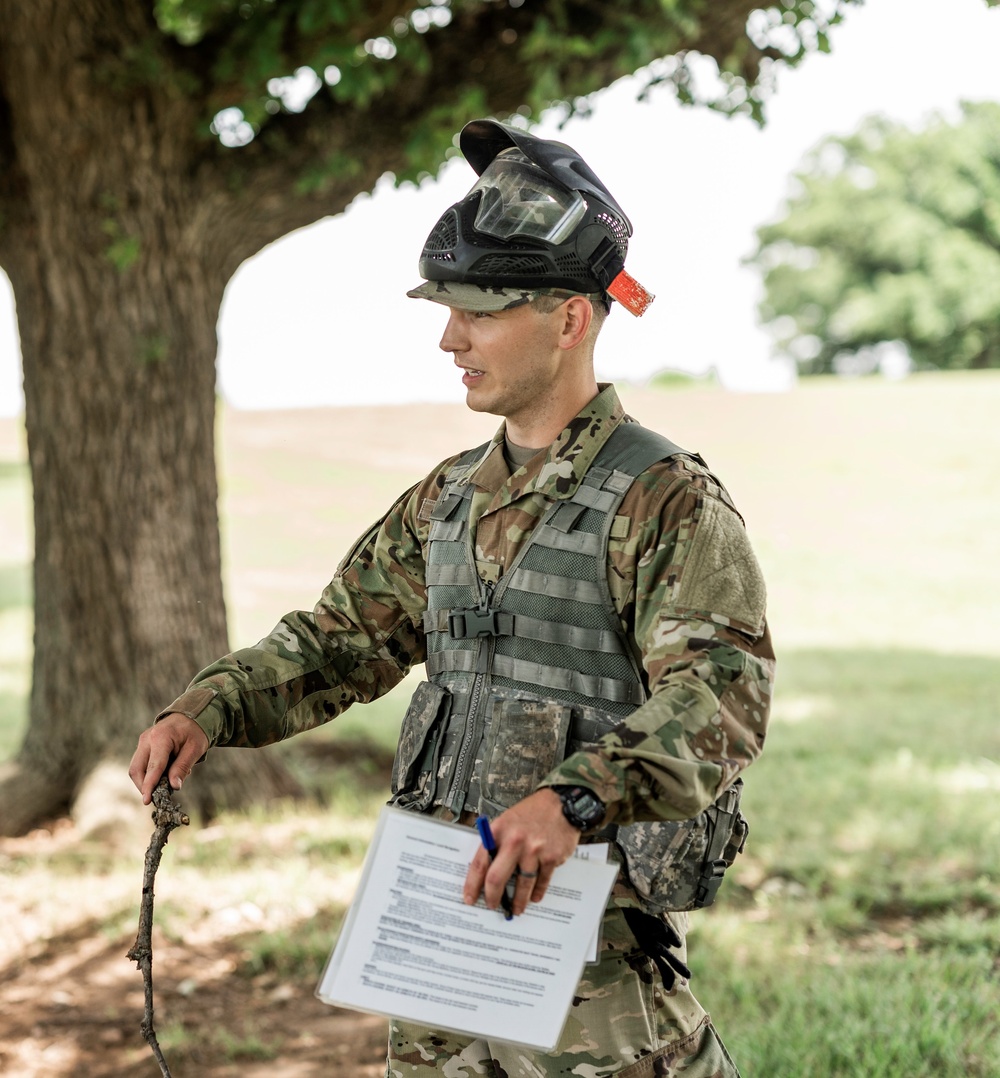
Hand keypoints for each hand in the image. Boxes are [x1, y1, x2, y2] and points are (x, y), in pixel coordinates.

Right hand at [128, 713, 209, 804]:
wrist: (190, 716)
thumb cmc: (195, 732)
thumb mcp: (195, 749)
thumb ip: (183, 766)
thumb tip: (174, 786)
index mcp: (161, 738)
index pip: (153, 766)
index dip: (149, 785)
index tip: (147, 801)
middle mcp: (147, 739)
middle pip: (137, 769)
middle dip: (143, 786)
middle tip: (155, 798)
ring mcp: (142, 741)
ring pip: (136, 768)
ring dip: (145, 781)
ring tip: (164, 784)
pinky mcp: (142, 745)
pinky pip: (141, 764)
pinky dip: (149, 774)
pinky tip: (164, 774)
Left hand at [463, 789, 579, 916]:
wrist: (562, 804)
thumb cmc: (531, 812)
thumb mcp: (506, 820)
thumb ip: (496, 843)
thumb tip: (487, 870)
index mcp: (498, 831)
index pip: (480, 864)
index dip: (472, 884)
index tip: (470, 898)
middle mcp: (514, 841)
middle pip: (497, 878)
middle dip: (493, 897)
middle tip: (492, 906)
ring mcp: (534, 850)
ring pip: (522, 885)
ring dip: (518, 901)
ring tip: (516, 909)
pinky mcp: (551, 857)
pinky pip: (542, 881)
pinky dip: (538, 892)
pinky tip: (534, 897)